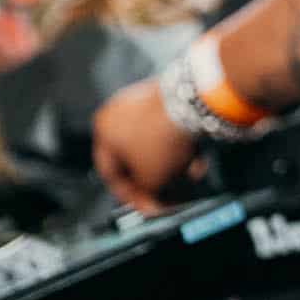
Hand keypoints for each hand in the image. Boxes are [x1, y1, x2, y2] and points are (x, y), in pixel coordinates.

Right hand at [91, 76, 204, 213]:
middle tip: (168, 193)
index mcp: (103, 129)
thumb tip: (152, 201)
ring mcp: (143, 101)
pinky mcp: (166, 95)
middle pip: (135, 157)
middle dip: (156, 179)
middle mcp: (119, 111)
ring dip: (172, 164)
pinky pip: (169, 129)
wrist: (190, 105)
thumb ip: (146, 194)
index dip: (128, 195)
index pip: (110, 172)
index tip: (144, 204)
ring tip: (189, 176)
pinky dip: (180, 146)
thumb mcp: (149, 179)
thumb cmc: (161, 135)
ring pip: (156, 144)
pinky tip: (196, 160)